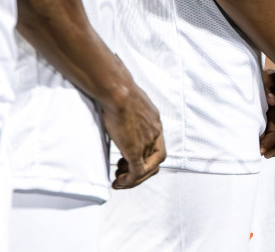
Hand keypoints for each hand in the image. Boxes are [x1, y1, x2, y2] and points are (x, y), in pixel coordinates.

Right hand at [101, 73, 166, 188]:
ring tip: (119, 179)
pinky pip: (137, 172)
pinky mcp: (135, 150)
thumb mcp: (130, 102)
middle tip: (124, 172)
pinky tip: (118, 183)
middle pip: (156, 159)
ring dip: (134, 178)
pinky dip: (129, 181)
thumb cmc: (119, 91)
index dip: (147, 155)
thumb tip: (119, 112)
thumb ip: (130, 112)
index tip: (130, 158)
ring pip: (147, 169)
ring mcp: (146, 142)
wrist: (117, 92)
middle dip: (142, 170)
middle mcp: (155, 132)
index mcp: (154, 121)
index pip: (157, 144)